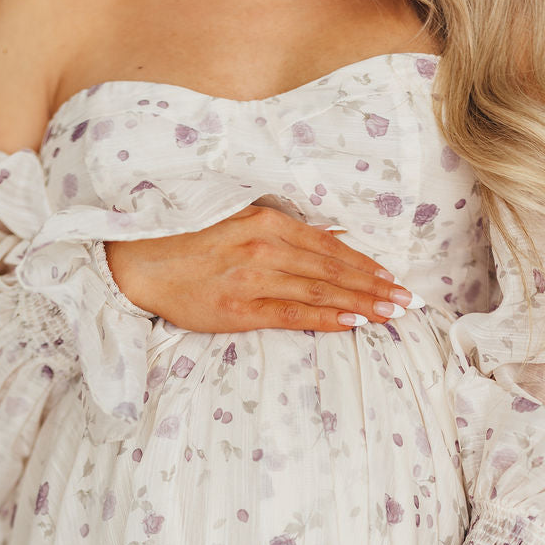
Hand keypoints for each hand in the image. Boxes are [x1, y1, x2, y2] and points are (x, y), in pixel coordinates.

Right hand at [102, 206, 417, 332]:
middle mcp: (265, 247)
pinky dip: (326, 317)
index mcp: (266, 221)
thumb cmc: (186, 243)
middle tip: (407, 300)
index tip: (393, 276)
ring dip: (360, 301)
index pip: (329, 245)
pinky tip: (352, 322)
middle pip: (332, 268)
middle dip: (374, 285)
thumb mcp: (236, 222)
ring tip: (391, 313)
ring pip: (320, 290)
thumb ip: (281, 232)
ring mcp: (253, 279)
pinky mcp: (239, 309)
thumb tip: (328, 240)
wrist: (137, 261)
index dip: (364, 262)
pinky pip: (293, 315)